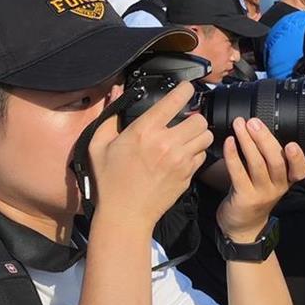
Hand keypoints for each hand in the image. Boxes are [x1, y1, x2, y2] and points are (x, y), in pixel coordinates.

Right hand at [86, 82, 212, 229]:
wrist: (125, 215)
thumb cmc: (110, 181)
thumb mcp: (99, 145)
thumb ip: (110, 115)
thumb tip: (116, 91)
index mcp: (144, 131)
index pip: (176, 100)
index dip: (185, 90)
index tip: (185, 89)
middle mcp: (166, 143)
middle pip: (199, 118)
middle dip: (193, 116)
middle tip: (184, 120)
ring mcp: (180, 161)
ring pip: (206, 136)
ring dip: (198, 134)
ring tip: (186, 137)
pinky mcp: (187, 176)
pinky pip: (202, 156)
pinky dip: (196, 153)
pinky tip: (183, 156)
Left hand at [217, 118, 304, 243]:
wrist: (242, 225)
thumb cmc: (254, 194)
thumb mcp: (268, 178)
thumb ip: (268, 157)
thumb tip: (258, 127)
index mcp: (287, 180)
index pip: (300, 170)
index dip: (298, 158)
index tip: (292, 144)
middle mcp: (277, 187)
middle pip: (276, 161)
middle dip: (264, 139)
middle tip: (253, 122)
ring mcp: (261, 194)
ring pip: (257, 165)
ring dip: (247, 142)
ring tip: (239, 126)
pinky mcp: (244, 198)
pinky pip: (239, 174)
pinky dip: (233, 155)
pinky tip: (229, 142)